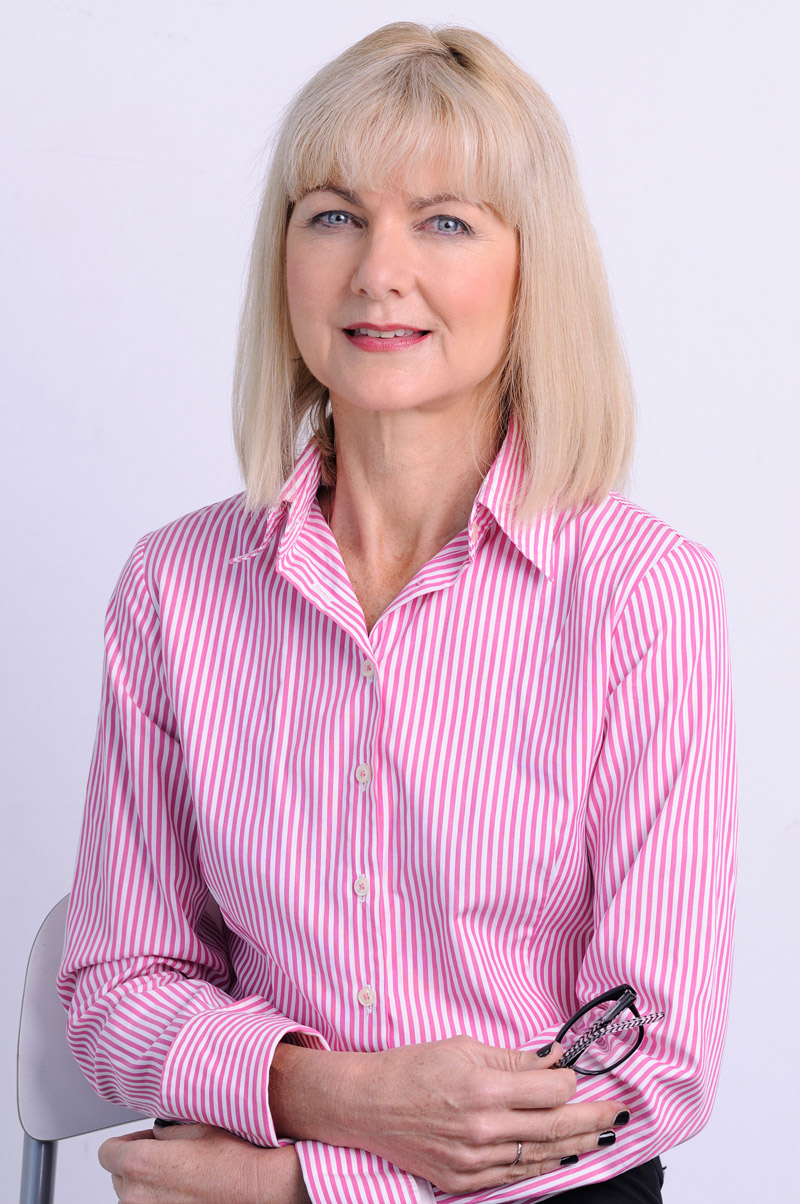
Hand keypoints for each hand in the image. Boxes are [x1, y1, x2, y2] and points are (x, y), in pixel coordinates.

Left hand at [99, 1123, 310, 1203]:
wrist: (258, 1190)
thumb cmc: (233, 1160)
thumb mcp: (197, 1125)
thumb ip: (164, 1130)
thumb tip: (156, 1135)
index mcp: (140, 1165)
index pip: (106, 1152)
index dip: (124, 1143)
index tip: (140, 1142)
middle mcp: (136, 1197)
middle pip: (119, 1177)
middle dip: (137, 1165)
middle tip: (168, 1158)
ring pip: (134, 1198)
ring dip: (149, 1188)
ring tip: (181, 1179)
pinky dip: (162, 1202)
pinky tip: (186, 1195)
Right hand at [271, 1037, 629, 1193]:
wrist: (367, 1104)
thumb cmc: (411, 1069)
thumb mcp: (462, 1047)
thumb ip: (511, 1058)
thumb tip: (550, 1058)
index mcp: (483, 1087)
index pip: (549, 1089)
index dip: (571, 1081)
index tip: (577, 1073)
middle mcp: (482, 1127)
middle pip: (554, 1127)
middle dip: (593, 1119)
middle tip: (618, 1113)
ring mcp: (473, 1158)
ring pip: (539, 1156)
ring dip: (575, 1146)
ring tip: (600, 1138)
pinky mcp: (463, 1179)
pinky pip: (514, 1175)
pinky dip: (541, 1166)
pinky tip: (560, 1157)